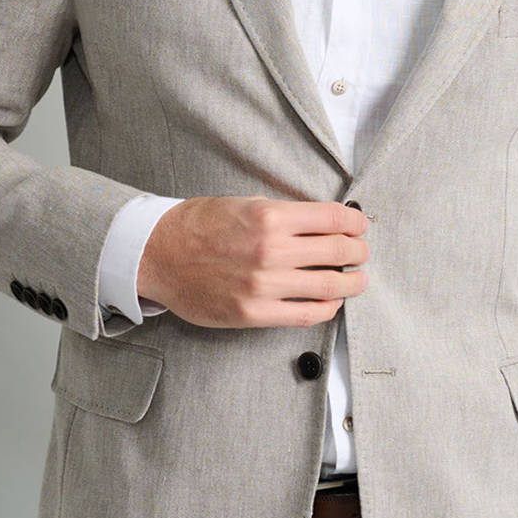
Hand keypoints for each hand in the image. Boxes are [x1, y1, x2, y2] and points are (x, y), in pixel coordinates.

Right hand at [135, 195, 368, 327]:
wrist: (157, 254)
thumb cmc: (198, 226)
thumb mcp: (244, 203)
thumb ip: (285, 214)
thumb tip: (326, 223)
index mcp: (269, 216)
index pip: (333, 217)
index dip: (355, 221)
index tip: (359, 225)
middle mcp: (270, 250)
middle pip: (339, 251)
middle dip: (358, 250)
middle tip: (361, 251)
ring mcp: (263, 285)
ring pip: (329, 286)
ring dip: (352, 282)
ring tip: (357, 279)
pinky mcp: (253, 313)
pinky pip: (306, 314)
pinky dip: (328, 308)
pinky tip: (332, 301)